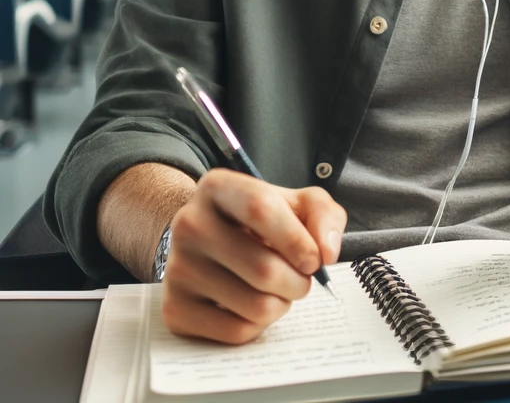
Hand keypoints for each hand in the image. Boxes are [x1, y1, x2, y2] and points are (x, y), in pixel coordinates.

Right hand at [161, 169, 346, 343]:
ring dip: (282, 304)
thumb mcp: (298, 203)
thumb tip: (326, 253)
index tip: (315, 260)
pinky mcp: (174, 309)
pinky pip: (236, 331)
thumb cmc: (265, 221)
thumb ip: (323, 216)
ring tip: (278, 289)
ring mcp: (177, 268)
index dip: (296, 239)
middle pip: (263, 268)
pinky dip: (259, 325)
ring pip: (254, 305)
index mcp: (218, 187)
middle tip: (301, 279)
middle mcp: (189, 224)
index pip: (260, 209)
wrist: (213, 243)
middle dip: (298, 282)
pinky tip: (255, 305)